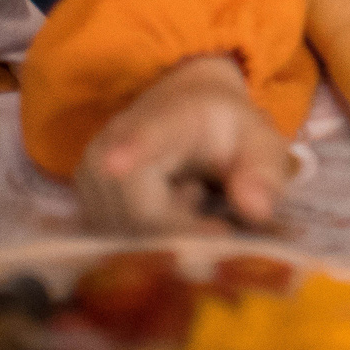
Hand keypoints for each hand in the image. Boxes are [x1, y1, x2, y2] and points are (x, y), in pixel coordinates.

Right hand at [75, 55, 294, 232]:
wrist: (186, 109)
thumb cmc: (225, 129)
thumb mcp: (259, 141)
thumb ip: (263, 171)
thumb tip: (256, 210)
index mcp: (167, 118)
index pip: (147, 135)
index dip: (132, 151)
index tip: (115, 163)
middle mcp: (113, 143)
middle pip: (142, 217)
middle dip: (184, 231)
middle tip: (212, 209)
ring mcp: (91, 176)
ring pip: (129, 237)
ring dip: (170, 235)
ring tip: (190, 194)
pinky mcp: (85, 203)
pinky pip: (118, 241)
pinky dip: (151, 239)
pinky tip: (169, 209)